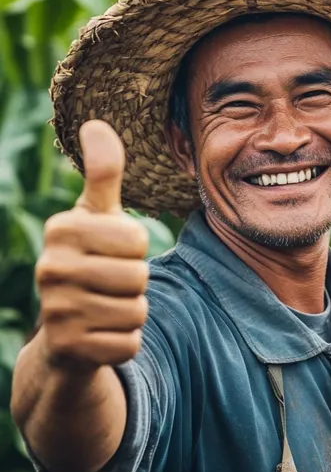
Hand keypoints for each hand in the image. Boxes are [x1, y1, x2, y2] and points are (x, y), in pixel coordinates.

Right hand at [36, 121, 148, 371]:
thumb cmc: (88, 262)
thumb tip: (97, 122)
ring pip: (137, 311)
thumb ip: (103, 173)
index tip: (110, 253)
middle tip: (109, 286)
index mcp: (60, 229)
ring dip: (131, 313)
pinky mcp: (68, 349)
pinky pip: (129, 344)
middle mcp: (50, 268)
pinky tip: (100, 336)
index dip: (136, 249)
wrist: (62, 334)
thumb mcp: (94, 217)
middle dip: (135, 284)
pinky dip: (123, 342)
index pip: (137, 238)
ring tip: (105, 308)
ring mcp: (55, 311)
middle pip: (138, 275)